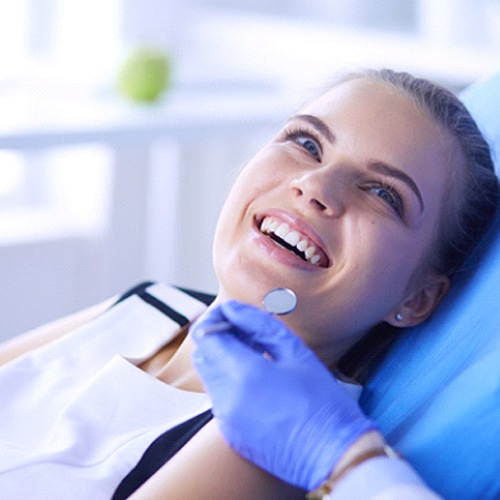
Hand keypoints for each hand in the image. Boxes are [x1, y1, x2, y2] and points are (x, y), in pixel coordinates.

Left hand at [191, 300, 376, 489]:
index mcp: (244, 373)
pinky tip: (259, 381)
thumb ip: (258, 325)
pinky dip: (230, 382)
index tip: (231, 315)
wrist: (334, 455)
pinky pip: (219, 398)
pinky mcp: (230, 433)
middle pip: (203, 355)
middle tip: (246, 333)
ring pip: (210, 376)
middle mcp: (226, 398)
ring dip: (224, 359)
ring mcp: (226, 419)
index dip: (214, 319)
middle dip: (217, 338)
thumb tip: (233, 309)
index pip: (206, 335)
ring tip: (256, 355)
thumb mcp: (295, 352)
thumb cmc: (322, 401)